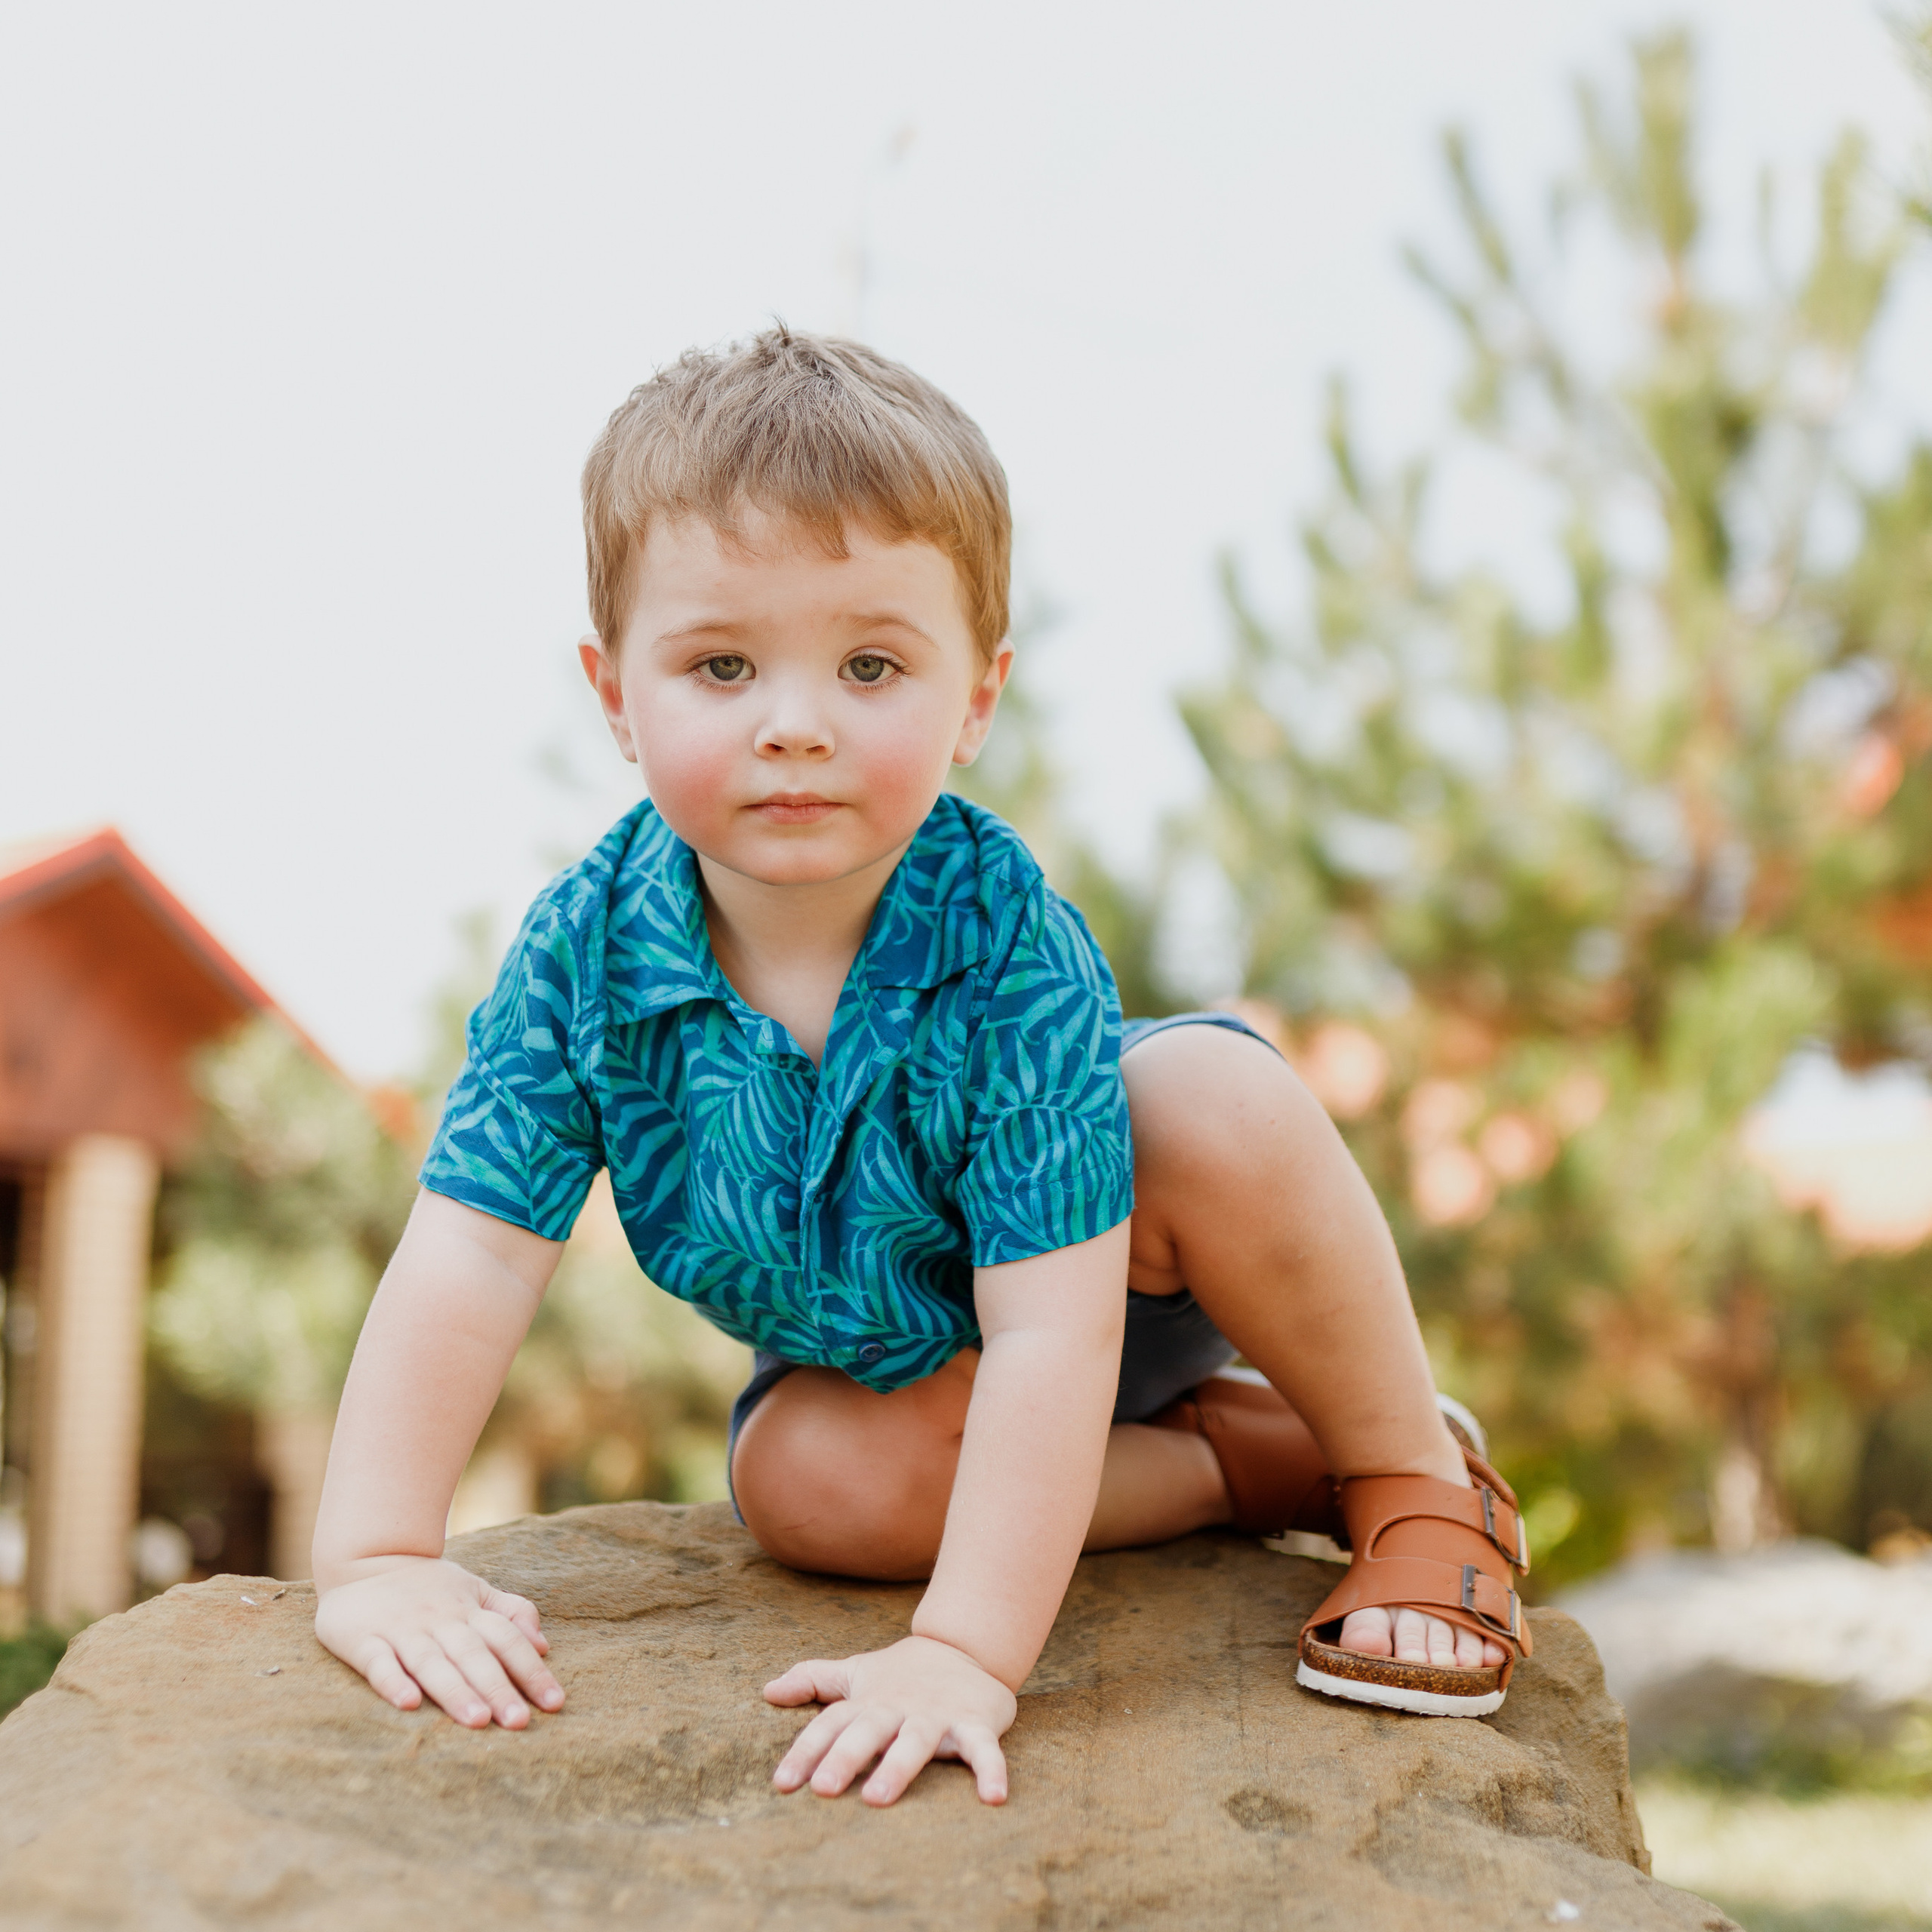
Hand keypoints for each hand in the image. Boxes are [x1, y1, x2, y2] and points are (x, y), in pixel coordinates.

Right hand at [314, 1555, 564, 1728]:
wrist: (364, 1560)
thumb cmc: (428, 1585)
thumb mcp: (473, 1589)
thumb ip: (510, 1613)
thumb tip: (543, 1645)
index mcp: (468, 1610)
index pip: (507, 1639)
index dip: (531, 1669)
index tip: (554, 1703)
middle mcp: (439, 1620)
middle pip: (473, 1655)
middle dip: (497, 1688)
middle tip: (520, 1722)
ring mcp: (401, 1630)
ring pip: (431, 1662)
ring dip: (455, 1691)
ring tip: (478, 1721)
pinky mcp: (362, 1640)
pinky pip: (378, 1663)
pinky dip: (393, 1682)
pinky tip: (409, 1703)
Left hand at [764, 1634, 1016, 1806]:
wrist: (965, 1646)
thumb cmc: (901, 1674)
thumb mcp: (855, 1673)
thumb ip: (812, 1681)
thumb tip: (767, 1691)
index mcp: (868, 1701)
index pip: (830, 1723)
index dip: (805, 1751)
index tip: (781, 1784)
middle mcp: (899, 1707)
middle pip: (868, 1730)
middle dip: (845, 1757)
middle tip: (823, 1789)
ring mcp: (938, 1715)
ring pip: (916, 1741)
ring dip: (898, 1766)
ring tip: (878, 1798)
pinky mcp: (976, 1723)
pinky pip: (984, 1749)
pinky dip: (991, 1770)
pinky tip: (993, 1798)